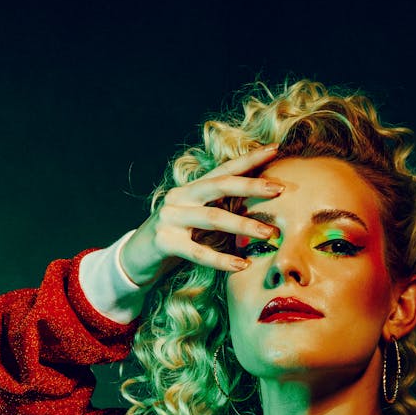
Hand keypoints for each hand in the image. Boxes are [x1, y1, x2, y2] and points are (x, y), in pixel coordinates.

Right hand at [120, 143, 283, 288]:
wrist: (135, 259)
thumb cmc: (175, 240)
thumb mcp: (197, 222)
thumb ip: (219, 211)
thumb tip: (259, 211)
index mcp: (191, 189)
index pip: (224, 170)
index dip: (249, 159)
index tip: (275, 149)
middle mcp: (180, 197)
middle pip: (220, 185)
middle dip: (252, 186)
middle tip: (280, 189)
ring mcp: (170, 217)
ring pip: (213, 218)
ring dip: (244, 226)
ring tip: (269, 234)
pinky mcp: (164, 241)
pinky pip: (198, 252)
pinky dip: (222, 260)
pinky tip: (241, 265)